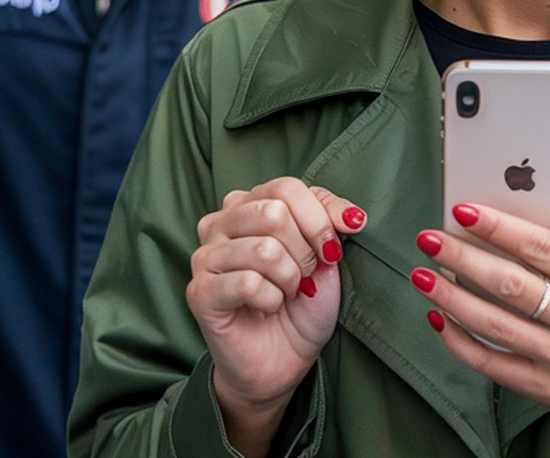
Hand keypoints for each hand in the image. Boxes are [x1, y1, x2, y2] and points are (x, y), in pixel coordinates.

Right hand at [188, 178, 366, 453]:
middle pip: (274, 213)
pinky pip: (248, 283)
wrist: (282, 361)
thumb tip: (351, 216)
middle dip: (304, 251)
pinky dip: (271, 300)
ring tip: (285, 294)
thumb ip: (331, 224)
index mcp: (249, 204)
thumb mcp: (328, 257)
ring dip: (289, 279)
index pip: (287, 188)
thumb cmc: (302, 305)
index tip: (334, 250)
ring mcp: (205, 256)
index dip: (319, 219)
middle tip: (304, 278)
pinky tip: (266, 308)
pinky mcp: (199, 292)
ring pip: (263, 249)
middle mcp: (220, 223)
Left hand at [411, 182, 549, 457]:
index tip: (465, 211)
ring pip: (495, 325)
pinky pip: (493, 366)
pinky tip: (440, 320)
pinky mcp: (548, 389)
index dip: (500, 228)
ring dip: (451, 298)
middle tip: (431, 237)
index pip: (544, 249)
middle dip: (463, 257)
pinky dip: (461, 343)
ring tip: (421, 275)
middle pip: (511, 284)